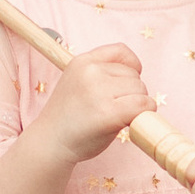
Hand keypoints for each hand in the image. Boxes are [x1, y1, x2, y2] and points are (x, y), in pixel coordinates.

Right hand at [38, 43, 153, 163]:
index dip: (132, 66)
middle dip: (132, 92)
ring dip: (138, 104)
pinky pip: (143, 105)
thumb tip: (137, 72)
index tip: (128, 82)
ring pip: (141, 90)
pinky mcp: (109, 113)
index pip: (121, 50)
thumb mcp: (78, 83)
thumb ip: (101, 73)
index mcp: (82, 62)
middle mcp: (90, 72)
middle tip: (115, 108)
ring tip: (118, 116)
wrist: (50, 143)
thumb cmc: (70, 117)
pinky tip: (131, 122)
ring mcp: (99, 92)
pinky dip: (144, 113)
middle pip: (134, 74)